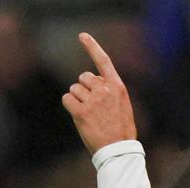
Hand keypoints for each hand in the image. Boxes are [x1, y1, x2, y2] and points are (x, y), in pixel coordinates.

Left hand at [63, 32, 136, 153]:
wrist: (118, 150)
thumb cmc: (120, 130)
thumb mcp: (122, 105)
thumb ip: (109, 90)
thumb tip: (93, 81)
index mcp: (117, 87)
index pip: (103, 61)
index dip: (92, 47)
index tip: (82, 36)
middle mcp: (105, 90)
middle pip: (84, 77)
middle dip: (84, 88)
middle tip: (92, 106)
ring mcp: (92, 101)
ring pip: (74, 89)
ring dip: (77, 99)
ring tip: (88, 114)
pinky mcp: (81, 112)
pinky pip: (67, 99)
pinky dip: (70, 106)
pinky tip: (79, 116)